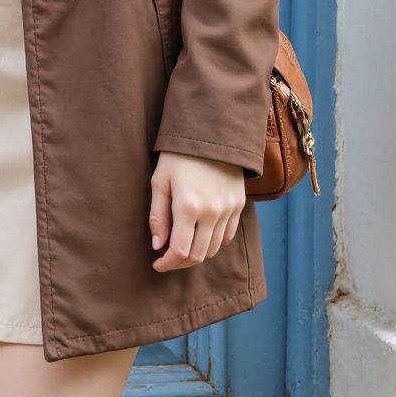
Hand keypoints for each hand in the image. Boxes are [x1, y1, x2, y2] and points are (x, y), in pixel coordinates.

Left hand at [149, 150, 245, 271]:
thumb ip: (158, 215)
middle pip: (198, 255)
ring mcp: (228, 210)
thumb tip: (158, 245)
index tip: (157, 264)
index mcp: (188, 206)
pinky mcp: (238, 205)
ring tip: (183, 247)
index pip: (180, 251)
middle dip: (180, 263)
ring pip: (214, 249)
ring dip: (197, 254)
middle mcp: (211, 212)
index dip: (167, 263)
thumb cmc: (178, 155)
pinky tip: (201, 236)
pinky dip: (214, 243)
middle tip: (168, 259)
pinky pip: (227, 236)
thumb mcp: (160, 180)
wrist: (212, 133)